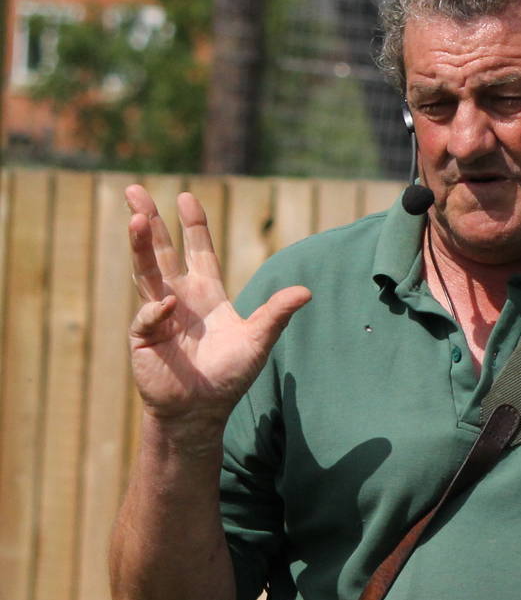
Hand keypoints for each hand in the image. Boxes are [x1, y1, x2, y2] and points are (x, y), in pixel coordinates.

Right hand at [126, 185, 309, 428]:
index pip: (198, 251)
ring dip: (140, 246)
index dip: (192, 225)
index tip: (186, 197)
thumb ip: (277, 314)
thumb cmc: (229, 375)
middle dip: (149, 221)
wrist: (202, 410)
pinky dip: (158, 311)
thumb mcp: (258, 340)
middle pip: (162, 252)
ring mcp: (158, 316)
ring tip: (137, 218)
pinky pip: (149, 317)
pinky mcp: (145, 338)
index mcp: (206, 294)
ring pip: (145, 273)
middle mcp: (179, 298)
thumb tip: (307, 291)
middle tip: (134, 189)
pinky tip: (168, 306)